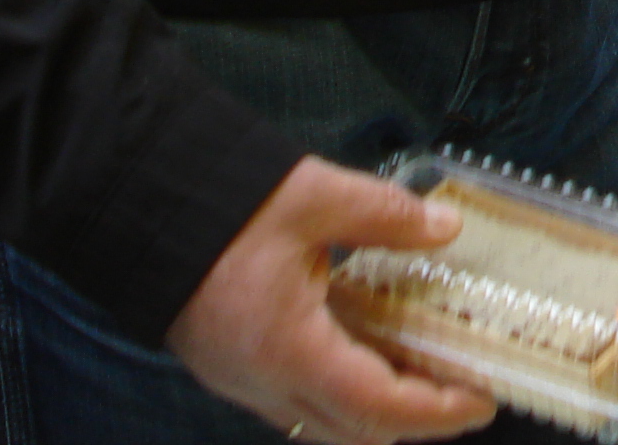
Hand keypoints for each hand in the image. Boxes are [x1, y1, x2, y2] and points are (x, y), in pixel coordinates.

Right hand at [166, 158, 496, 442]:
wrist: (136, 208)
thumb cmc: (223, 206)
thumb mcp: (314, 196)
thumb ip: (386, 215)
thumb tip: (446, 228)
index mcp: (288, 348)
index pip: (374, 406)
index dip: (434, 412)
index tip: (482, 403)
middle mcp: (264, 381)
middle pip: (352, 431)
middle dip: (414, 423)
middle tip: (464, 395)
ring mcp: (242, 381)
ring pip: (322, 424)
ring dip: (377, 413)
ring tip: (426, 376)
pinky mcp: (231, 368)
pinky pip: (296, 403)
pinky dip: (343, 395)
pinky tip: (370, 356)